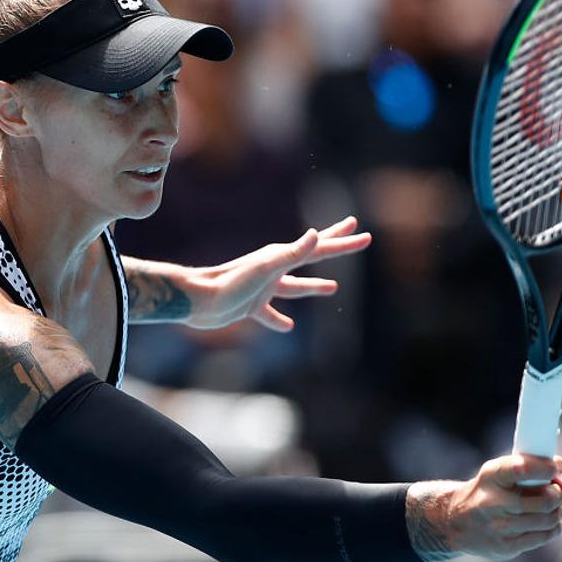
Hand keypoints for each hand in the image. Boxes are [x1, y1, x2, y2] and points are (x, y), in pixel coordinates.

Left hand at [186, 217, 370, 331]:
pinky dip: (280, 320)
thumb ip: (292, 253)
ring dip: (313, 287)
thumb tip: (316, 234)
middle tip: (356, 240)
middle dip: (334, 249)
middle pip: (312, 258)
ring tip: (333, 288)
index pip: (319, 248)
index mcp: (280, 257)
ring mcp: (263, 288)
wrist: (198, 299)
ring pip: (295, 287)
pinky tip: (288, 327)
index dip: (342, 242)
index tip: (363, 234)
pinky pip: (271, 314)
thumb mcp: (265, 268)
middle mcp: (274, 269)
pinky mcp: (250, 306)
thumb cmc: (231, 282)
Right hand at [405, 454, 561, 561]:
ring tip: (550, 506)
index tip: (556, 467)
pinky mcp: (506, 546)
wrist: (456, 521)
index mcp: (491, 476)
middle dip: (559, 493)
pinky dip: (552, 526)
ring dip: (557, 510)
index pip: (522, 468)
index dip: (546, 467)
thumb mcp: (499, 472)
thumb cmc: (488, 491)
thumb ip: (533, 468)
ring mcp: (500, 527)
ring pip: (550, 519)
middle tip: (556, 490)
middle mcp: (493, 502)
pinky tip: (544, 520)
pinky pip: (545, 536)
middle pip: (546, 498)